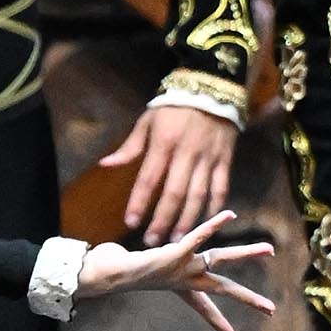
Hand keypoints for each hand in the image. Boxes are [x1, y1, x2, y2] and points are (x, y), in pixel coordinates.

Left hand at [77, 208, 275, 330]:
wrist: (110, 274)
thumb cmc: (124, 271)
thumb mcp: (139, 271)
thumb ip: (140, 266)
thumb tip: (117, 259)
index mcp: (182, 286)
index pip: (205, 308)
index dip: (218, 323)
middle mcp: (188, 278)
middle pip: (225, 289)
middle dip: (248, 299)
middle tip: (271, 309)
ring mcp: (184, 266)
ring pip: (221, 258)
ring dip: (246, 253)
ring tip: (268, 250)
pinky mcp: (176, 253)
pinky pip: (199, 236)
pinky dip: (214, 225)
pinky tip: (229, 215)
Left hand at [99, 102, 237, 244]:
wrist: (212, 88)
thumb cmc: (174, 106)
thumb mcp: (148, 120)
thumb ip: (130, 146)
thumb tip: (106, 165)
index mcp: (163, 143)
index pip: (149, 178)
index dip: (140, 202)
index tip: (131, 222)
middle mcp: (186, 154)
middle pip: (174, 194)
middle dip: (162, 220)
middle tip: (153, 241)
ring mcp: (208, 158)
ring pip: (198, 195)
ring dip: (187, 220)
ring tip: (176, 239)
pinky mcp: (224, 160)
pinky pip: (220, 188)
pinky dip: (214, 207)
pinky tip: (206, 222)